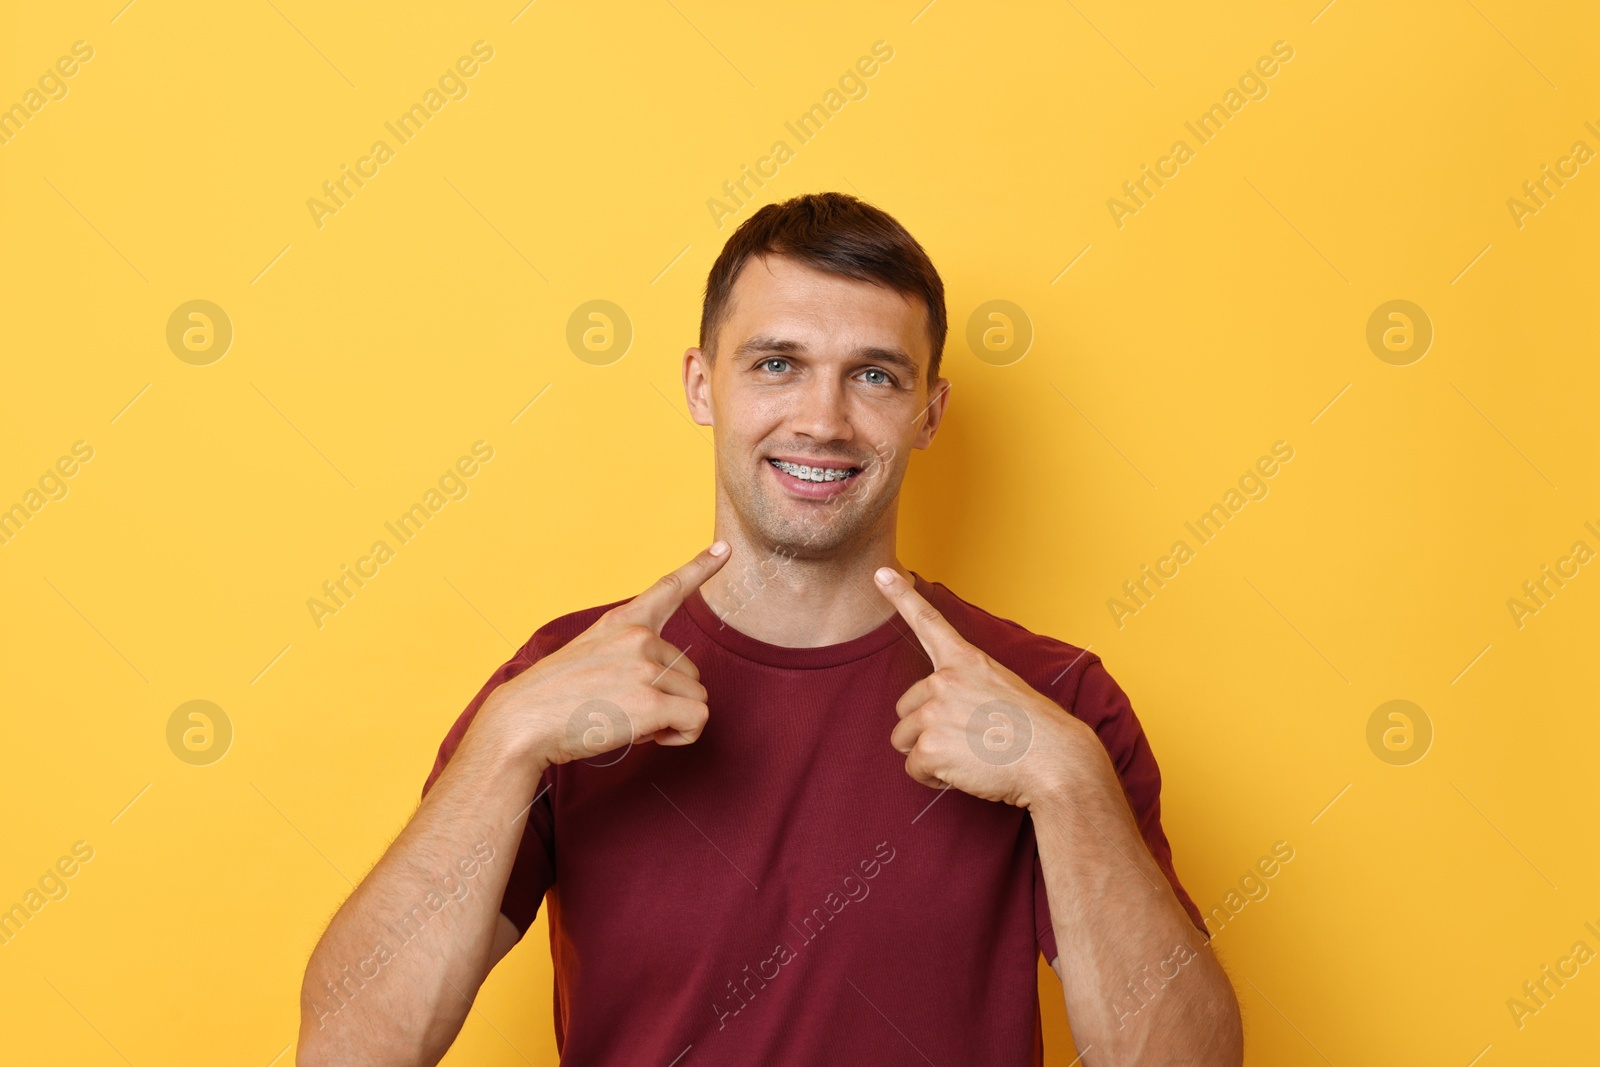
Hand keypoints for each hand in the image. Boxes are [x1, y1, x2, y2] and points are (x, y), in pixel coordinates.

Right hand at [470, 542, 730, 770]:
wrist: (522, 723)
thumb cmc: (551, 699)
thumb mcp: (588, 656)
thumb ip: (626, 656)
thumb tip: (663, 687)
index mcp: (622, 622)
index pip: (668, 588)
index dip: (699, 567)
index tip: (723, 549)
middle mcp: (639, 637)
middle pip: (690, 672)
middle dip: (668, 697)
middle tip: (626, 709)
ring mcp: (647, 666)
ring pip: (696, 697)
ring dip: (672, 718)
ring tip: (629, 721)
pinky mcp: (652, 700)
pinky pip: (698, 719)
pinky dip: (683, 735)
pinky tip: (652, 736)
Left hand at [874, 567, 1093, 809]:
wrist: (1055, 761)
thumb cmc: (1036, 731)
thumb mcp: (1003, 689)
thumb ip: (968, 688)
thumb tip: (942, 709)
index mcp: (966, 661)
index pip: (928, 622)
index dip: (902, 596)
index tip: (880, 573)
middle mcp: (945, 680)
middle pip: (906, 708)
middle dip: (927, 729)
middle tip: (968, 739)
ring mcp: (934, 712)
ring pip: (905, 740)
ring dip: (930, 754)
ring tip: (970, 756)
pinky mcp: (930, 746)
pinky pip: (914, 768)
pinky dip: (934, 777)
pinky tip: (966, 772)